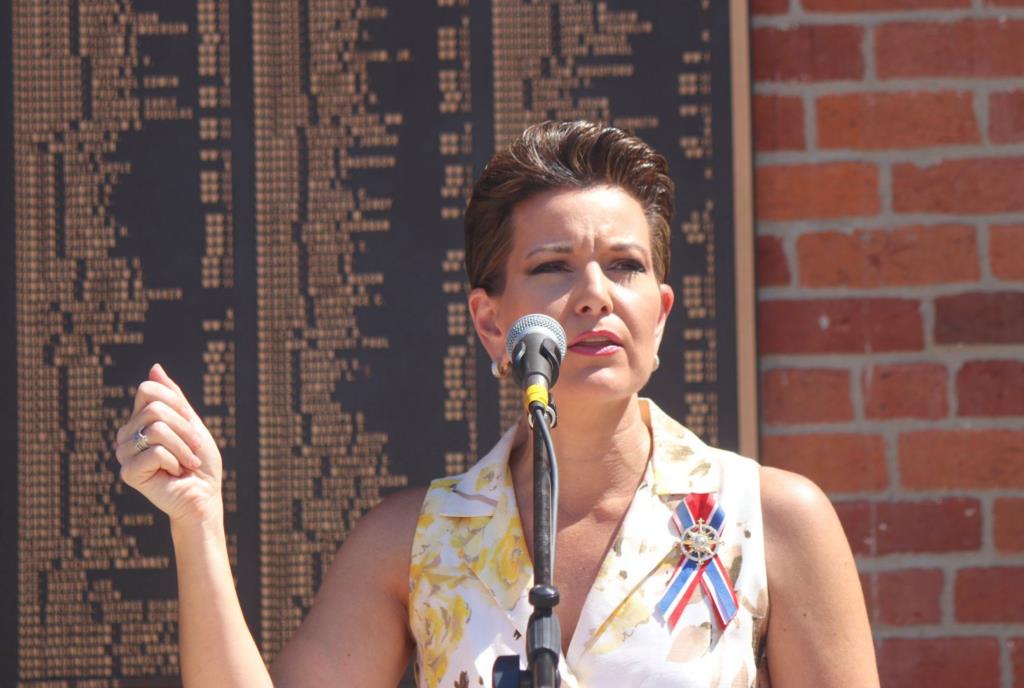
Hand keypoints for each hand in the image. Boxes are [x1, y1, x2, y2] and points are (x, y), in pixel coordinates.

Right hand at [114, 363, 223, 528]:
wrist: (203, 496)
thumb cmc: (200, 462)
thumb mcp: (191, 423)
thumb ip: (172, 397)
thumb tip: (154, 367)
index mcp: (139, 420)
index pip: (148, 390)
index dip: (177, 404)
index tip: (190, 424)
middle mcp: (126, 434)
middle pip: (155, 409)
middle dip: (185, 429)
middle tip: (193, 450)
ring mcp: (124, 453)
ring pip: (157, 429)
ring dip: (183, 447)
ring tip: (186, 464)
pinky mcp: (127, 472)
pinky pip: (156, 451)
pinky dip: (175, 462)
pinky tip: (173, 475)